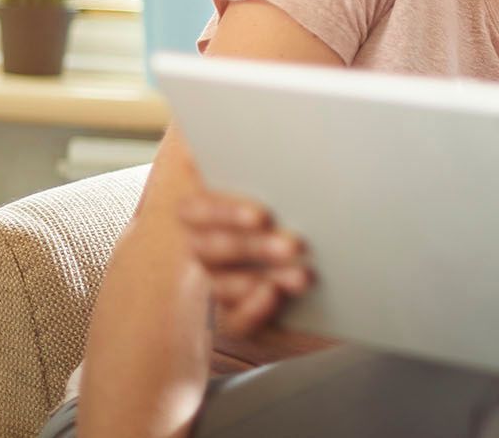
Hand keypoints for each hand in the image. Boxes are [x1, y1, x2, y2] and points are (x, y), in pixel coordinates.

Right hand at [179, 190, 310, 337]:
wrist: (303, 279)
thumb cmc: (292, 223)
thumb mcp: (282, 199)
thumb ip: (275, 191)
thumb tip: (291, 178)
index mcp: (206, 216)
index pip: (196, 210)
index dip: (225, 212)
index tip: (261, 217)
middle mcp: (204, 251)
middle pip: (213, 248)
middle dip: (255, 247)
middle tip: (294, 246)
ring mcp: (216, 286)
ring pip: (223, 285)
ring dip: (263, 279)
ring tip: (301, 278)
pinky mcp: (231, 320)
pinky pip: (234, 322)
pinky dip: (253, 311)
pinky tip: (275, 298)